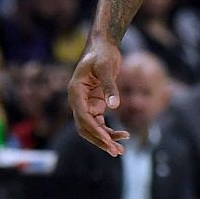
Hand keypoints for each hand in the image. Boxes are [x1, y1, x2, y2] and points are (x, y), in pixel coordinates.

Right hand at [68, 38, 126, 155]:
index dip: (95, 131)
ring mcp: (86, 104)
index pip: (83, 117)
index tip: (108, 141)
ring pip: (93, 128)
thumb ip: (110, 86)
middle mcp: (78, 100)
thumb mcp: (107, 67)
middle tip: (115, 152)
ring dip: (105, 139)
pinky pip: (100, 123)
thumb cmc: (103, 54)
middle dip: (100, 140)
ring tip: (121, 150)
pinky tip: (123, 135)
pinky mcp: (95, 104)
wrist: (103, 46)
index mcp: (75, 92)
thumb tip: (115, 106)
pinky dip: (110, 130)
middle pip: (85, 127)